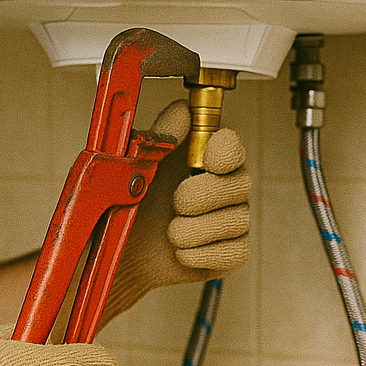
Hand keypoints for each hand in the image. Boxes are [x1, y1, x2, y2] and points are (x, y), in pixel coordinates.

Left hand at [101, 99, 250, 321]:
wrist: (124, 250)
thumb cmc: (132, 203)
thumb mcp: (137, 163)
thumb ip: (161, 134)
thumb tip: (181, 111)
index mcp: (204, 157)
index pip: (232, 145)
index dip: (225, 151)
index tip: (207, 161)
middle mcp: (225, 185)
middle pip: (241, 183)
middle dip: (201, 196)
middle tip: (176, 203)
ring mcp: (233, 219)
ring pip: (236, 221)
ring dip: (192, 230)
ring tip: (170, 231)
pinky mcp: (232, 252)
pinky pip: (231, 252)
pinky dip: (198, 254)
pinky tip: (180, 249)